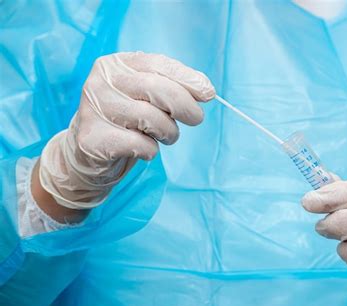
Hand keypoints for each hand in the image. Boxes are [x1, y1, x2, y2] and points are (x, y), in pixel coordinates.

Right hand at [38, 52, 214, 210]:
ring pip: (150, 118)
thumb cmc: (127, 121)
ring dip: (169, 132)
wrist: (89, 152)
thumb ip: (172, 87)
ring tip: (166, 136)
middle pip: (156, 88)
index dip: (187, 78)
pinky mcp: (92, 138)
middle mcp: (101, 81)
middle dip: (185, 106)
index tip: (208, 93)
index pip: (158, 64)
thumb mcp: (147, 97)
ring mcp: (93, 108)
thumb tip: (206, 90)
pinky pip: (139, 144)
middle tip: (196, 119)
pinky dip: (150, 150)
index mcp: (116, 64)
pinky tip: (143, 149)